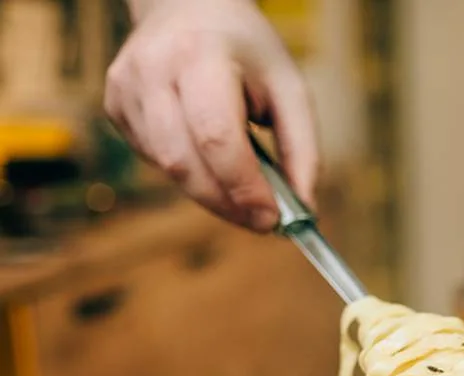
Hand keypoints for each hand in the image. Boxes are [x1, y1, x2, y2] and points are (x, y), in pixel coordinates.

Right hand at [104, 0, 316, 230]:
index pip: (216, 136)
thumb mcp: (289, 87)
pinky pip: (156, 160)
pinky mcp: (115, 106)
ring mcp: (125, 89)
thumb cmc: (246, 50)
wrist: (188, 6)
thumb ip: (302, 150)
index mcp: (199, 56)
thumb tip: (305, 210)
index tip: (272, 219)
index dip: (244, 186)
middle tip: (262, 223)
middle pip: (184, 162)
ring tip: (243, 191)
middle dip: (227, 203)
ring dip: (210, 193)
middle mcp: (152, 71)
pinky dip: (190, 173)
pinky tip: (208, 156)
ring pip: (168, 168)